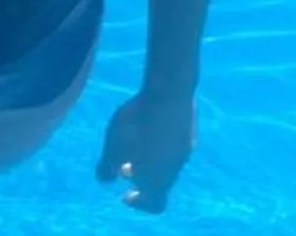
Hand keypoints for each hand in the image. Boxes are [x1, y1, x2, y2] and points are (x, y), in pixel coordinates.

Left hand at [95, 85, 194, 213]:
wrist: (169, 91)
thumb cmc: (136, 123)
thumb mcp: (113, 146)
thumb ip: (107, 167)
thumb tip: (105, 181)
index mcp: (158, 180)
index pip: (155, 205)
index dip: (140, 203)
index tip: (126, 194)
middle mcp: (176, 169)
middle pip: (161, 182)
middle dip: (142, 177)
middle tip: (125, 167)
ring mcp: (185, 149)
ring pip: (168, 163)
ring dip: (152, 160)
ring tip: (134, 143)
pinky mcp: (189, 130)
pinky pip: (174, 144)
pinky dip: (160, 143)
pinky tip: (148, 124)